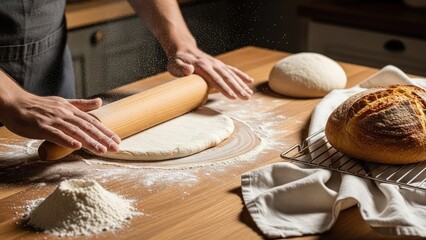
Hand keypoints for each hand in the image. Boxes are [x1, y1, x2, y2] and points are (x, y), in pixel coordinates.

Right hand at [1, 92, 119, 154]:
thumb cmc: (39, 105)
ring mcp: (53, 120)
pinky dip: (66, 140)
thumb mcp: (63, 103)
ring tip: (101, 150)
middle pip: (87, 127)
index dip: (105, 131)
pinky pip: (56, 134)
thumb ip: (82, 105)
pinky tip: (76, 146)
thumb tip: (99, 102)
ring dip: (89, 141)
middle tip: (116, 148)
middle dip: (103, 138)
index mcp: (71, 110)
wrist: (15, 103)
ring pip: (75, 131)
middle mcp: (65, 114)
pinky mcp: (41, 127)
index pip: (92, 122)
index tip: (117, 141)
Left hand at [167, 47, 253, 99]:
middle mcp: (212, 64)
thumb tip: (188, 70)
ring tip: (249, 94)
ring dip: (241, 84)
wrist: (183, 48)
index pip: (215, 79)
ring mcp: (217, 64)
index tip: (232, 96)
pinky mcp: (219, 65)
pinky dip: (241, 75)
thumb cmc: (177, 60)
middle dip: (238, 88)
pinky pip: (232, 70)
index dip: (224, 88)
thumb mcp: (175, 64)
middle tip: (246, 98)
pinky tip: (250, 81)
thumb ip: (181, 68)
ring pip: (232, 75)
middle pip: (227, 78)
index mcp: (202, 66)